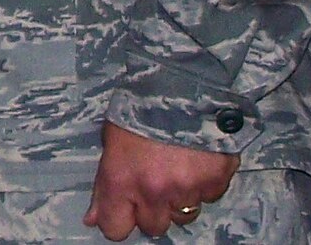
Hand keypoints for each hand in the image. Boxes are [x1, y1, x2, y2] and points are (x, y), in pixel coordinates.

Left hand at [84, 121, 236, 239]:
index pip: (115, 229)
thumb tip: (94, 219)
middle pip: (153, 227)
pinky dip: (203, 185)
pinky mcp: (216, 181)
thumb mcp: (111, 140)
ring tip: (175, 168)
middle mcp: (154, 191)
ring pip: (183, 216)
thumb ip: (104, 184)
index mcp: (121, 179)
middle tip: (152, 182)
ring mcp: (188, 189)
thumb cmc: (139, 106)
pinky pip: (209, 197)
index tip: (122, 209)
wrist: (181, 82)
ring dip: (178, 200)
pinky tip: (196, 160)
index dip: (118, 220)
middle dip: (151, 210)